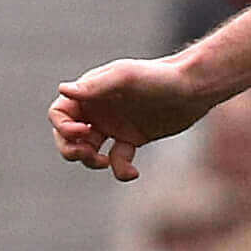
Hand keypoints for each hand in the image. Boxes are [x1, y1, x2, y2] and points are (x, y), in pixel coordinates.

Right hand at [49, 56, 213, 181]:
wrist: (191, 89)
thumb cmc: (158, 77)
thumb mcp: (126, 78)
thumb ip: (96, 85)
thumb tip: (63, 91)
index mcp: (90, 93)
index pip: (59, 114)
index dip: (64, 128)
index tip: (86, 132)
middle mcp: (97, 109)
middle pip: (67, 136)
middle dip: (71, 150)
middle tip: (90, 154)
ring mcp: (114, 125)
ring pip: (88, 150)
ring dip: (90, 162)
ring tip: (106, 162)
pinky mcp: (132, 139)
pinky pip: (117, 160)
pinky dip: (120, 170)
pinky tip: (134, 172)